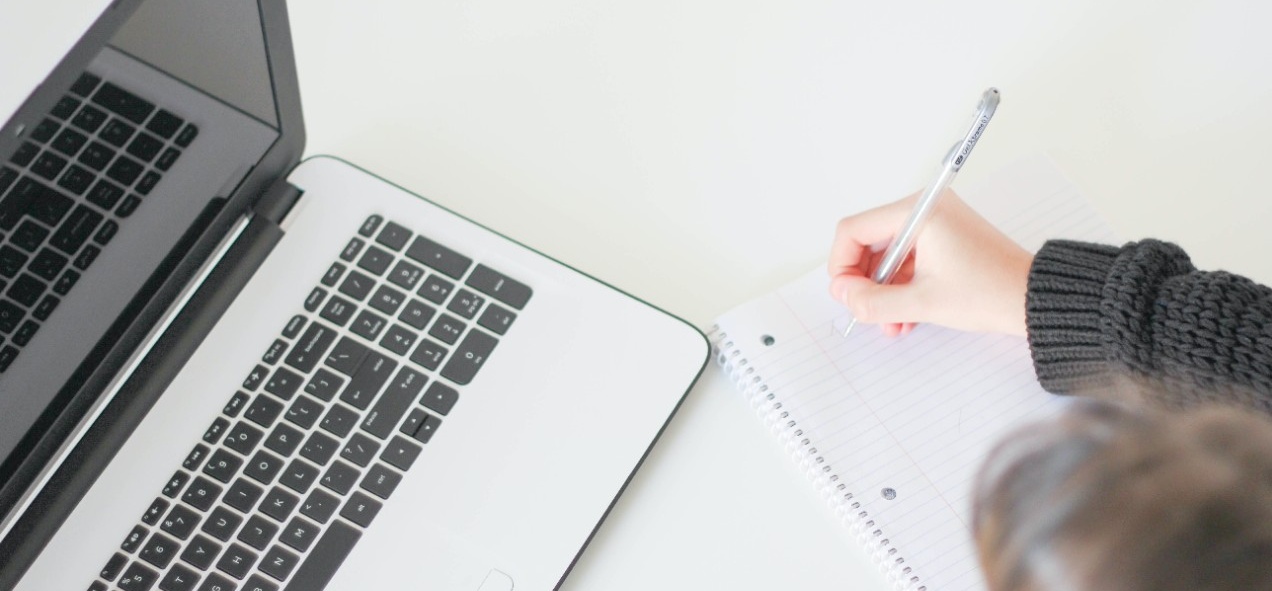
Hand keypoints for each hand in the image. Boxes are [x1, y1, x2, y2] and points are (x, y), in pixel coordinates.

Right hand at [827, 190, 1032, 336]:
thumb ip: (873, 300)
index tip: (846, 295)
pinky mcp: (944, 240)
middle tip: (866, 311)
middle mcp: (925, 210)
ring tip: (890, 322)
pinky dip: (901, 287)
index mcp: (919, 212)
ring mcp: (935, 224)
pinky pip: (907, 261)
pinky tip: (905, 316)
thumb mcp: (922, 302)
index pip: (854, 229)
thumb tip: (843, 294)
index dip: (842, 265)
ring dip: (883, 291)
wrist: (1034, 299)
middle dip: (865, 282)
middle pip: (869, 242)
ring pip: (887, 256)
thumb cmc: (991, 292)